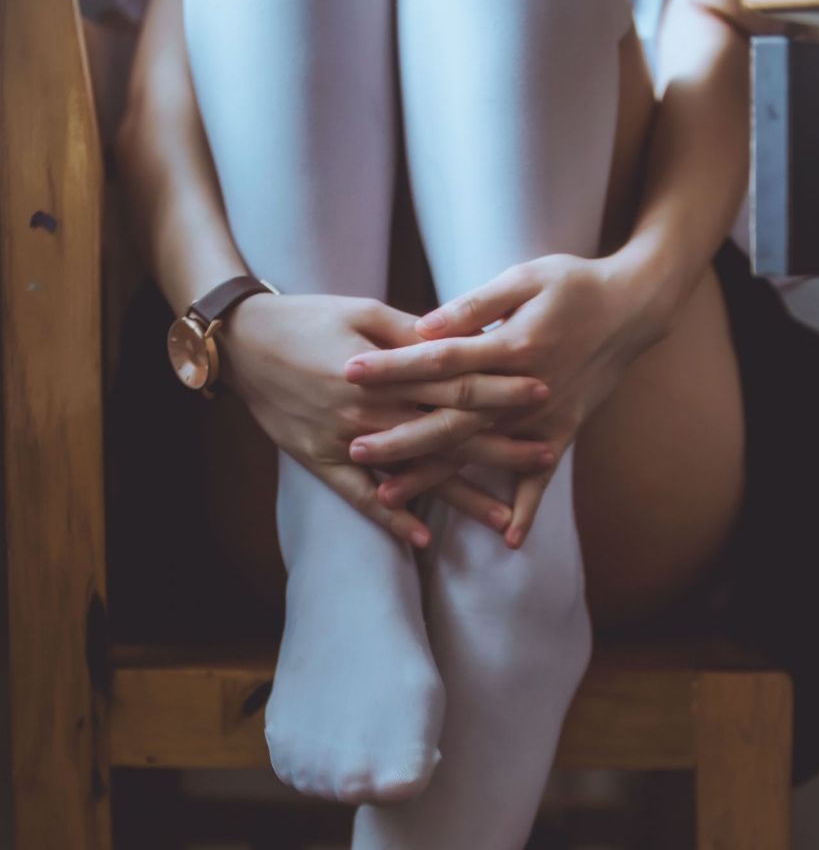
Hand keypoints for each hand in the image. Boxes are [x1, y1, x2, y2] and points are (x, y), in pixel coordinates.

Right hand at [219, 292, 552, 544]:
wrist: (241, 344)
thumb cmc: (306, 318)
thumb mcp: (363, 311)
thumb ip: (413, 334)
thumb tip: (462, 342)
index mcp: (388, 370)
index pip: (458, 383)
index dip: (502, 389)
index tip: (543, 393)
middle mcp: (373, 412)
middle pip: (449, 434)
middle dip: (500, 447)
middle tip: (546, 456)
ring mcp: (347, 441)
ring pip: (416, 475)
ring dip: (462, 497)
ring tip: (504, 520)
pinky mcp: (322, 462)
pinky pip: (360, 498)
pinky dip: (390, 519)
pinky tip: (422, 539)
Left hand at [344, 252, 665, 545]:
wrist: (635, 309)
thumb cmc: (574, 285)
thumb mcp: (526, 278)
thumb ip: (476, 304)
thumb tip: (426, 327)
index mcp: (510, 346)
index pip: (439, 360)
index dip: (393, 367)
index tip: (349, 372)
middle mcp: (523, 391)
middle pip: (450, 420)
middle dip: (398, 437)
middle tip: (353, 449)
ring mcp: (542, 419)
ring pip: (477, 454)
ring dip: (434, 478)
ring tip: (388, 496)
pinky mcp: (560, 433)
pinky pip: (541, 479)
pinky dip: (528, 509)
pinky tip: (509, 539)